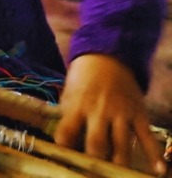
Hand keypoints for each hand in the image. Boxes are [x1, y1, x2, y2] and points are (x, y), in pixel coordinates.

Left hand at [54, 54, 165, 174]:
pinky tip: (157, 170)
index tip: (63, 161)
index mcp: (77, 106)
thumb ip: (67, 116)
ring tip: (116, 176)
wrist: (107, 55)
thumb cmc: (83, 78)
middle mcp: (99, 111)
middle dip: (95, 162)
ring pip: (122, 145)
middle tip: (92, 175)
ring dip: (119, 164)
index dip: (64, 149)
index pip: (66, 133)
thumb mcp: (68, 93)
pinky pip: (146, 136)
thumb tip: (62, 141)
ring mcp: (121, 113)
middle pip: (97, 144)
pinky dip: (154, 154)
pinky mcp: (138, 113)